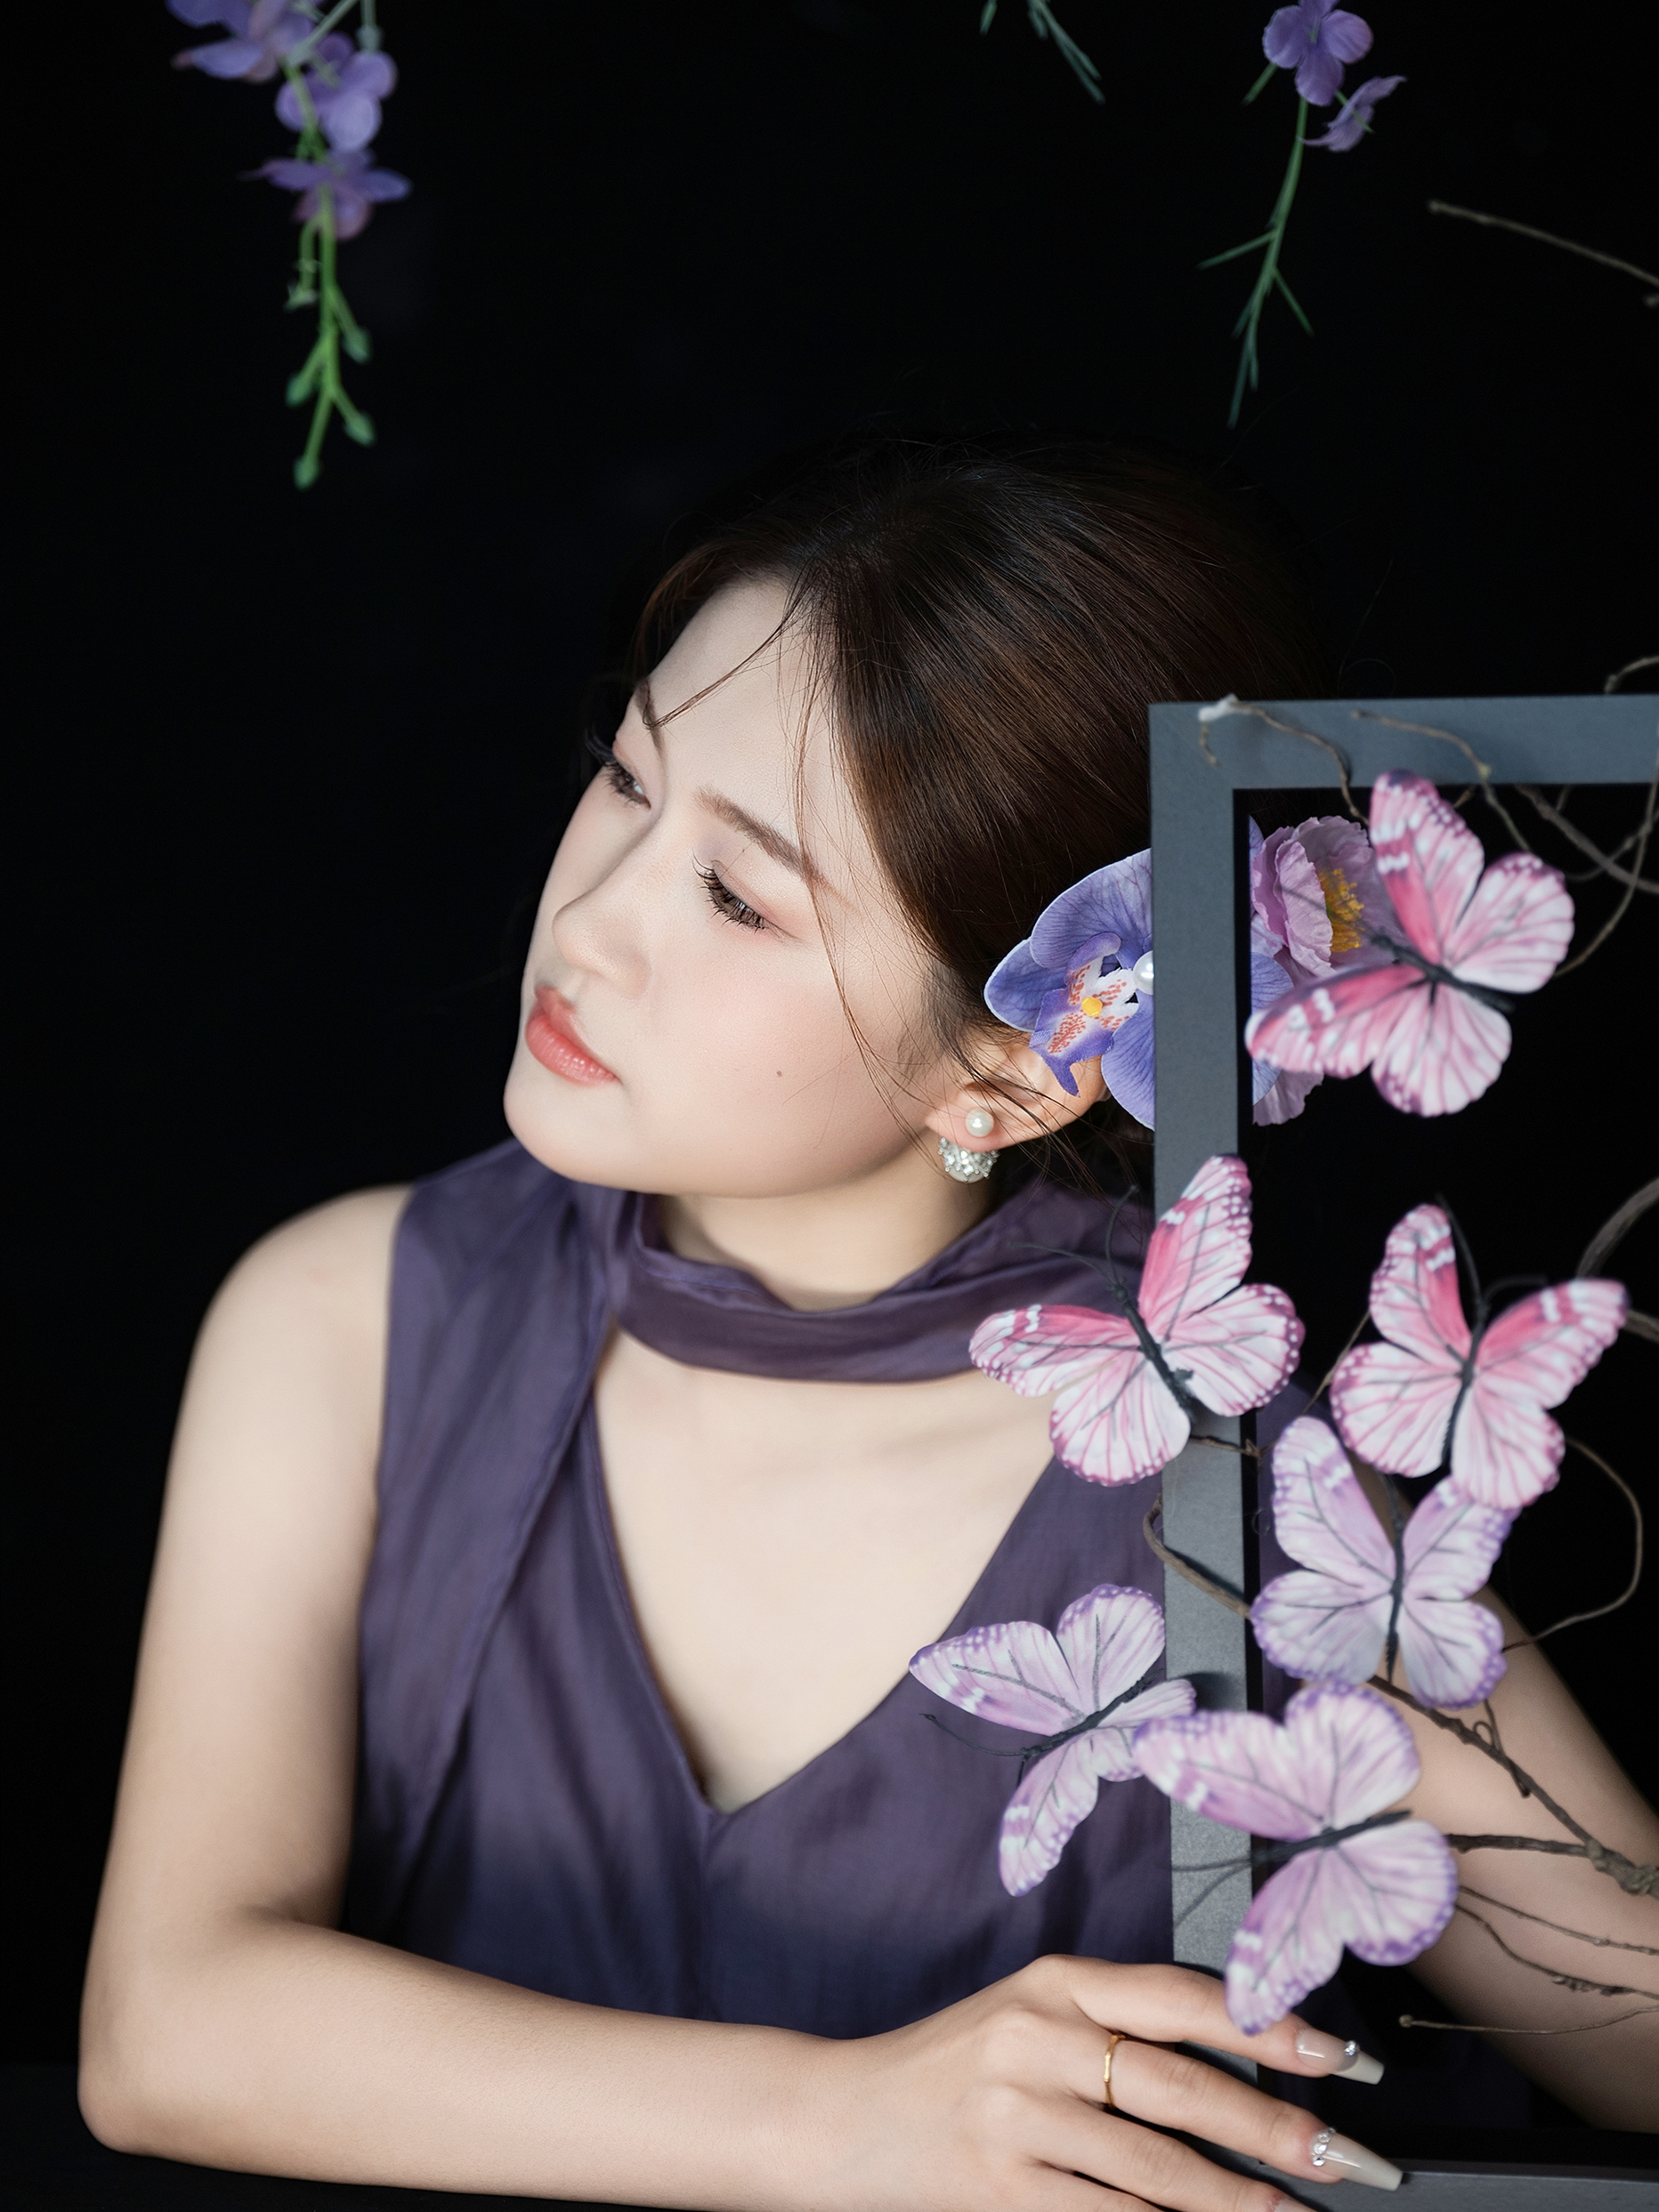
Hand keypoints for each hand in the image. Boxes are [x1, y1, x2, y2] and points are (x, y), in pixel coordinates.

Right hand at [816, 1954, 1397, 2210]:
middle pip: (1182, 2086)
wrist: (838, 2116)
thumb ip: (1116, 2025)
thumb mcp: (1028, 2014)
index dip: (1267, 2025)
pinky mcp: (1000, 2186)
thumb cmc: (952, 2066)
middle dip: (1278, 2128)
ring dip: (1237, 2199)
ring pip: (1155, 2167)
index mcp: (1055, 1981)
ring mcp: (1017, 2114)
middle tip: (1350, 2157)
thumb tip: (1237, 2066)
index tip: (1339, 2055)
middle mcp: (1038, 2035)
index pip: (1181, 1996)